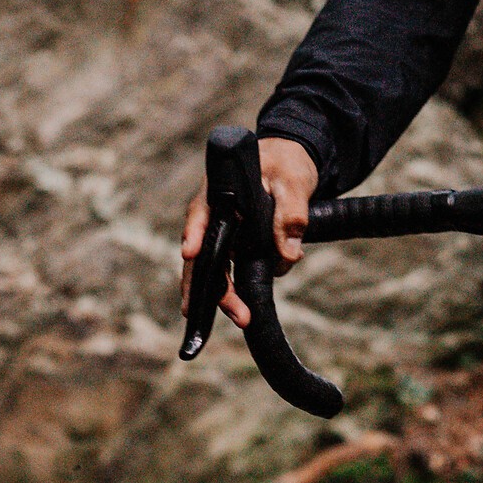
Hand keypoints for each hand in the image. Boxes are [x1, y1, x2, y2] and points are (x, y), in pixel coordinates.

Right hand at [179, 136, 318, 329]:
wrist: (289, 164)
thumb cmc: (285, 164)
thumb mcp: (292, 182)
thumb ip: (291, 215)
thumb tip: (289, 255)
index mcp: (218, 191)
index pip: (200, 213)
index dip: (194, 233)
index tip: (190, 252)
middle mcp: (213, 216)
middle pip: (205, 254)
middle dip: (214, 286)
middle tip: (237, 312)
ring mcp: (223, 234)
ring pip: (215, 269)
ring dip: (225, 296)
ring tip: (241, 318)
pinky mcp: (236, 247)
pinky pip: (234, 271)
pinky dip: (241, 290)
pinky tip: (247, 309)